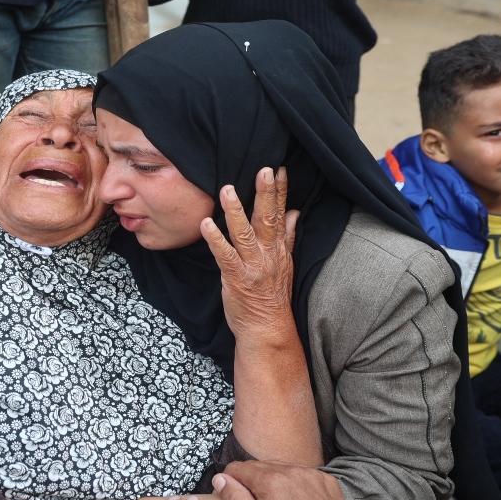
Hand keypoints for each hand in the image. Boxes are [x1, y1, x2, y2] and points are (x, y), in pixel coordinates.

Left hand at [200, 167, 299, 348]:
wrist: (267, 329)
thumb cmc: (272, 297)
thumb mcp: (285, 263)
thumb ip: (287, 236)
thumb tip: (294, 212)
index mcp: (278, 249)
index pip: (281, 214)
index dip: (281, 191)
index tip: (280, 169)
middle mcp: (268, 254)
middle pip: (268, 219)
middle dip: (266, 194)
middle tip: (264, 170)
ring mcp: (252, 266)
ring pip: (245, 234)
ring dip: (236, 212)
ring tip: (227, 190)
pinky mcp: (236, 278)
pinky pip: (225, 256)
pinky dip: (216, 239)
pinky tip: (206, 224)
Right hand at [215, 462, 416, 499]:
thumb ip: (234, 499)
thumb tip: (220, 479)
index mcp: (269, 479)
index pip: (236, 468)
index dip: (230, 482)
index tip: (235, 497)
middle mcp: (289, 468)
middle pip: (257, 466)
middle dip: (251, 482)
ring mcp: (308, 471)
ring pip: (279, 467)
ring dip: (272, 481)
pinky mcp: (323, 477)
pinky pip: (299, 473)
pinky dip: (293, 483)